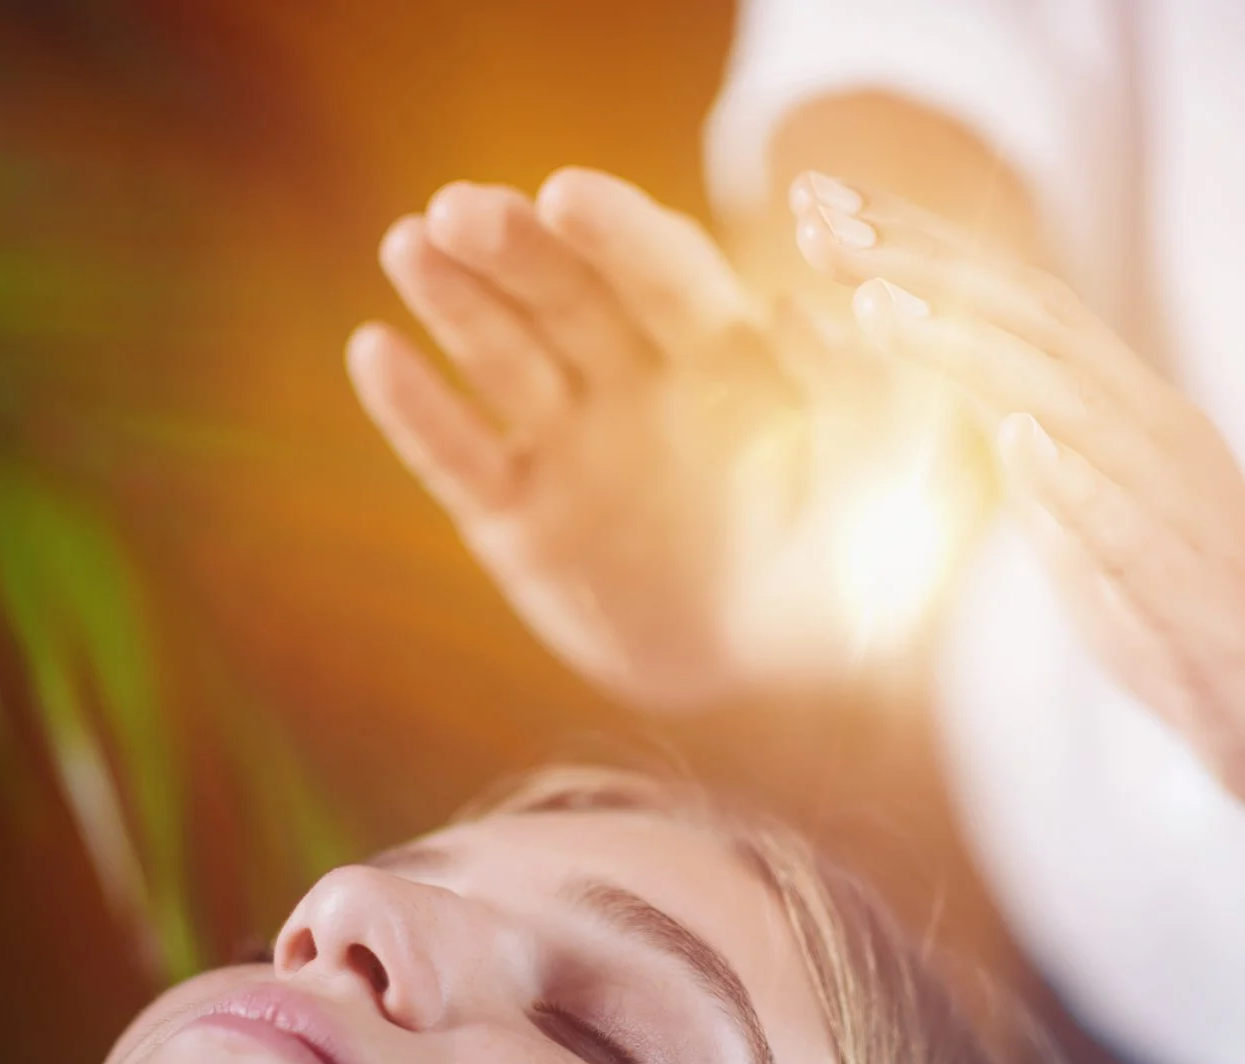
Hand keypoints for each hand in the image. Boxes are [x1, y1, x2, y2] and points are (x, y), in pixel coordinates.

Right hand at [348, 169, 977, 708]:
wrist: (774, 687)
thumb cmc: (840, 576)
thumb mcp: (870, 485)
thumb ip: (846, 397)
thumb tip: (804, 307)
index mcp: (716, 354)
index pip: (661, 272)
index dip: (614, 231)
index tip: (564, 194)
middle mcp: (630, 382)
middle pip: (564, 294)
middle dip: (512, 247)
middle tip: (457, 210)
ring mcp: (566, 445)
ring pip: (500, 354)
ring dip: (451, 299)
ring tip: (406, 244)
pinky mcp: (515, 517)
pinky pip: (457, 455)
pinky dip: (416, 407)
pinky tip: (374, 351)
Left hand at [790, 172, 1244, 826]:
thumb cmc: (1174, 603)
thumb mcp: (1074, 512)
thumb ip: (1015, 451)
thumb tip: (957, 410)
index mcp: (1113, 404)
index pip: (1007, 298)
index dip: (914, 244)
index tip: (816, 198)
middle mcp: (1144, 422)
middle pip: (1025, 315)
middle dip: (919, 261)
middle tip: (817, 217)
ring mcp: (1169, 493)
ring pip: (1066, 397)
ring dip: (968, 346)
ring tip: (879, 302)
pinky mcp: (1186, 577)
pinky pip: (1129, 519)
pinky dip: (1072, 475)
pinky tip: (1019, 437)